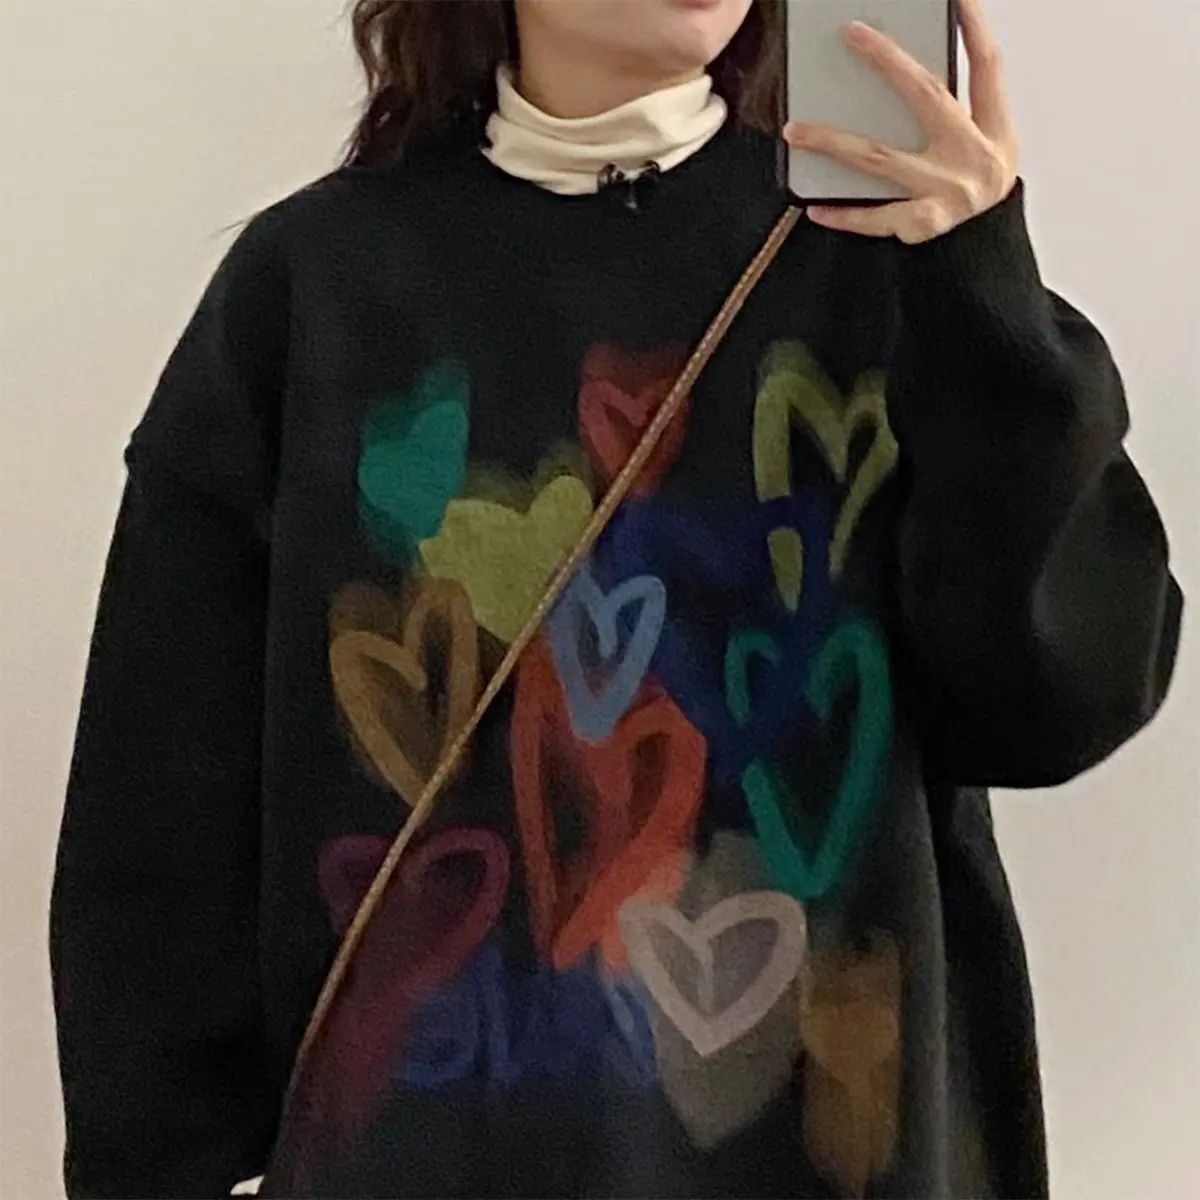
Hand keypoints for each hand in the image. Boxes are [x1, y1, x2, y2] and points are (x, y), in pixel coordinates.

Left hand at [783, 0, 1019, 243]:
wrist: (985, 255)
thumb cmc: (975, 193)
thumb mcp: (985, 148)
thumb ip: (953, 115)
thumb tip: (900, 75)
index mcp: (996, 131)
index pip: (986, 66)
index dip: (973, 27)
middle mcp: (974, 156)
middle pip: (926, 96)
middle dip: (889, 61)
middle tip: (852, 34)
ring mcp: (947, 192)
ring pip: (879, 158)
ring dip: (833, 142)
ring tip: (795, 130)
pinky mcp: (924, 224)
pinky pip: (874, 217)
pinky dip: (844, 214)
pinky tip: (814, 206)